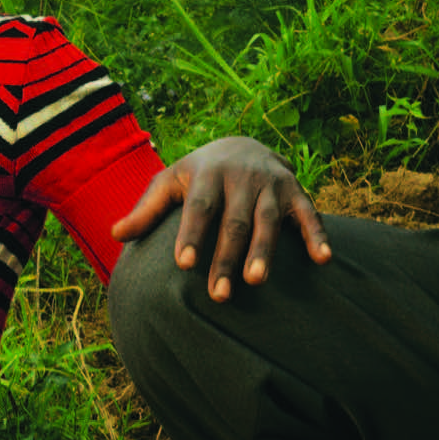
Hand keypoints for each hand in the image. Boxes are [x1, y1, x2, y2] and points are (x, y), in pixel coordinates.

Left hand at [114, 136, 332, 300]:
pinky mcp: (296, 191)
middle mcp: (241, 177)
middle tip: (219, 296)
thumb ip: (147, 210)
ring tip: (257, 281)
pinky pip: (310, 215)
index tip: (184, 265)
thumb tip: (114, 234)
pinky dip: (318, 236)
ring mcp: (271, 183)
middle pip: (234, 222)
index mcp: (208, 174)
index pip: (199, 207)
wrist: (242, 143)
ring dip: (265, 251)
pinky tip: (323, 260)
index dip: (192, 235)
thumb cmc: (198, 174)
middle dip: (227, 258)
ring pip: (268, 221)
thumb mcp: (170, 182)